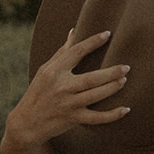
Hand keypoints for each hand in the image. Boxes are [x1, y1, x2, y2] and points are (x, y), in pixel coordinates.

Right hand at [6, 29, 130, 147]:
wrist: (27, 122)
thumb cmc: (39, 91)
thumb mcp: (45, 70)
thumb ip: (62, 52)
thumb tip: (74, 30)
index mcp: (54, 71)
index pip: (76, 52)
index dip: (92, 42)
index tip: (108, 34)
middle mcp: (61, 87)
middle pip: (91, 78)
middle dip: (111, 72)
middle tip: (126, 66)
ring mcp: (68, 104)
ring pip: (95, 96)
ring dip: (112, 88)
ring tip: (124, 80)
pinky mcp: (73, 119)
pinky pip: (96, 118)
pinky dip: (112, 115)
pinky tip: (125, 109)